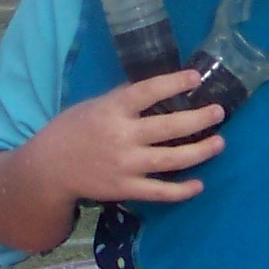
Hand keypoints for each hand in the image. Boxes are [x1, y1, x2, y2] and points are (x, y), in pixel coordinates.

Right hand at [25, 70, 226, 208]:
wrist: (49, 168)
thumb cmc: (74, 130)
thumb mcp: (95, 105)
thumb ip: (124, 100)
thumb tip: (160, 90)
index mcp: (112, 110)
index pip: (147, 91)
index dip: (173, 83)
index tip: (195, 77)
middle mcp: (121, 136)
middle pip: (169, 127)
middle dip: (199, 119)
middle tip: (219, 111)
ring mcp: (125, 165)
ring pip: (171, 159)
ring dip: (199, 151)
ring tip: (219, 142)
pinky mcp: (125, 188)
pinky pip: (159, 191)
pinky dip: (181, 190)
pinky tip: (199, 184)